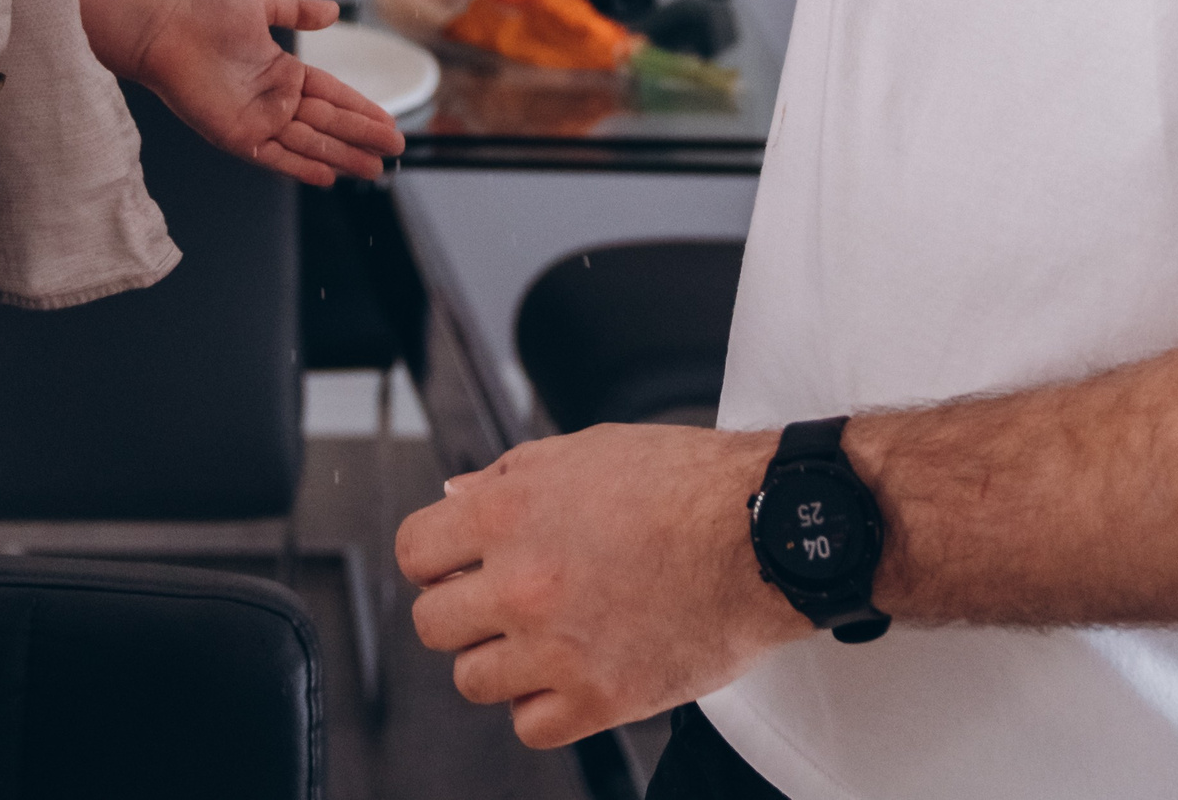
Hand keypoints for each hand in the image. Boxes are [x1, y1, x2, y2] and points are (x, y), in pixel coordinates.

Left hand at [132, 0, 405, 187]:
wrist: (165, 31)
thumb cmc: (204, 15)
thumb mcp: (261, 5)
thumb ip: (297, 11)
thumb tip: (333, 13)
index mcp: (285, 72)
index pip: (334, 95)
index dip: (362, 109)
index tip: (389, 122)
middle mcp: (276, 101)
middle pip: (330, 123)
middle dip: (362, 137)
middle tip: (395, 150)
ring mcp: (258, 120)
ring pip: (310, 143)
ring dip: (342, 157)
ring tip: (374, 170)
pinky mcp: (237, 136)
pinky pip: (275, 156)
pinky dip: (301, 167)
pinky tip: (327, 176)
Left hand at [397, 424, 804, 746]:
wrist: (763, 533)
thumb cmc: (687, 484)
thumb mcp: (586, 451)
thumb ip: (509, 475)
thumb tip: (455, 496)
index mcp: (510, 512)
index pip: (414, 551)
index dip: (435, 556)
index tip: (455, 562)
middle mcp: (523, 583)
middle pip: (432, 623)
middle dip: (462, 609)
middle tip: (502, 599)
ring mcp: (557, 648)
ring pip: (473, 681)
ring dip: (501, 660)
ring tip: (545, 634)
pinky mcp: (599, 699)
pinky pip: (529, 727)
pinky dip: (544, 705)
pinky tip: (572, 669)